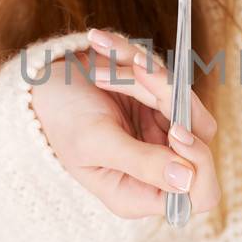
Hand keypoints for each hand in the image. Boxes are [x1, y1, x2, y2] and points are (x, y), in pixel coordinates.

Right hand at [28, 26, 220, 216]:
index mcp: (140, 193)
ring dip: (149, 76)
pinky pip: (169, 79)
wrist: (40, 85)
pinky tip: (104, 47)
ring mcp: (160, 134)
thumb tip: (187, 179)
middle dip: (168, 99)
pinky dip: (139, 60)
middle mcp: (157, 168)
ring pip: (186, 103)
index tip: (176, 130)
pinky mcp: (160, 104)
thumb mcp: (96, 142)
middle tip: (138, 70)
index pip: (200, 194)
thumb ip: (143, 162)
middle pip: (199, 138)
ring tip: (109, 64)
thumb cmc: (61, 118)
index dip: (201, 163)